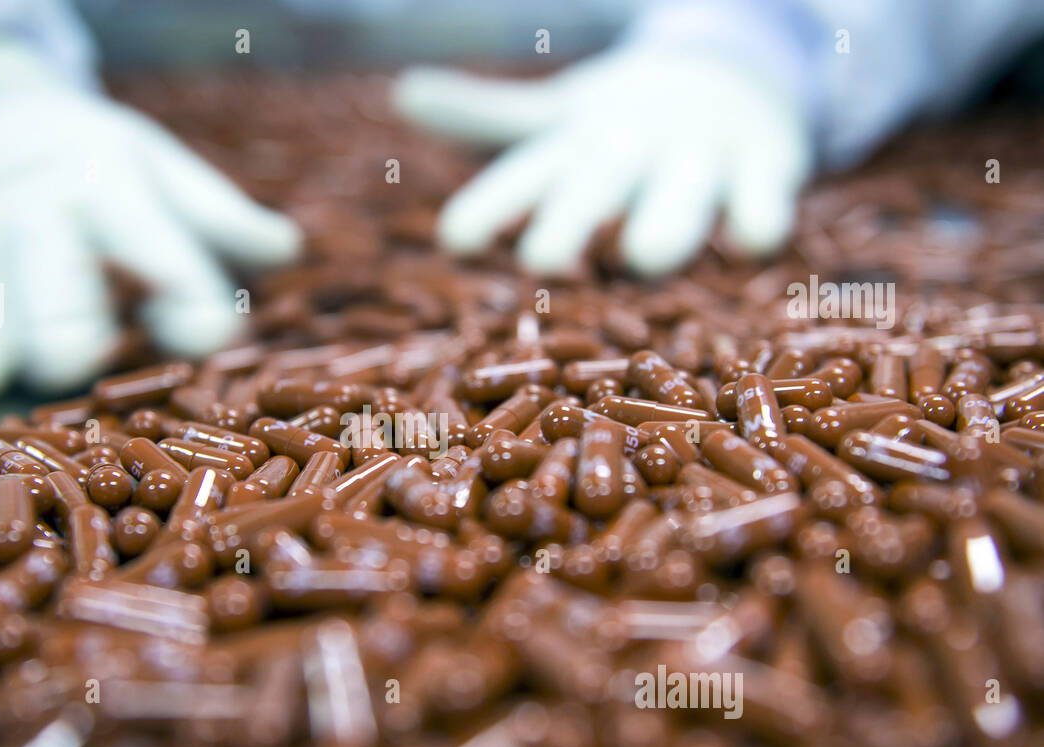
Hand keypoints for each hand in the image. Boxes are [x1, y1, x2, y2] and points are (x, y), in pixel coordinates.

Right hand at [0, 40, 300, 397]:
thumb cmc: (88, 164)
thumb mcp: (159, 173)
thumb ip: (219, 219)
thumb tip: (288, 247)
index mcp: (107, 190)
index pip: (165, 261)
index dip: (191, 309)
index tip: (200, 333)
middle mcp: (28, 214)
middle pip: (53, 311)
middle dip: (68, 342)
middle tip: (77, 360)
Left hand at [392, 45, 811, 276]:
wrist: (736, 67)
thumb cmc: (625, 118)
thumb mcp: (556, 117)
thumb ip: (484, 115)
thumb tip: (400, 91)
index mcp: (576, 142)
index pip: (527, 174)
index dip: (492, 206)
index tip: (455, 243)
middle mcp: (634, 146)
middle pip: (598, 184)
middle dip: (570, 218)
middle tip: (542, 261)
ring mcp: (701, 150)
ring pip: (682, 190)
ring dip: (665, 221)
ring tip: (646, 258)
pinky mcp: (765, 160)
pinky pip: (764, 190)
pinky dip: (760, 212)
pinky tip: (755, 241)